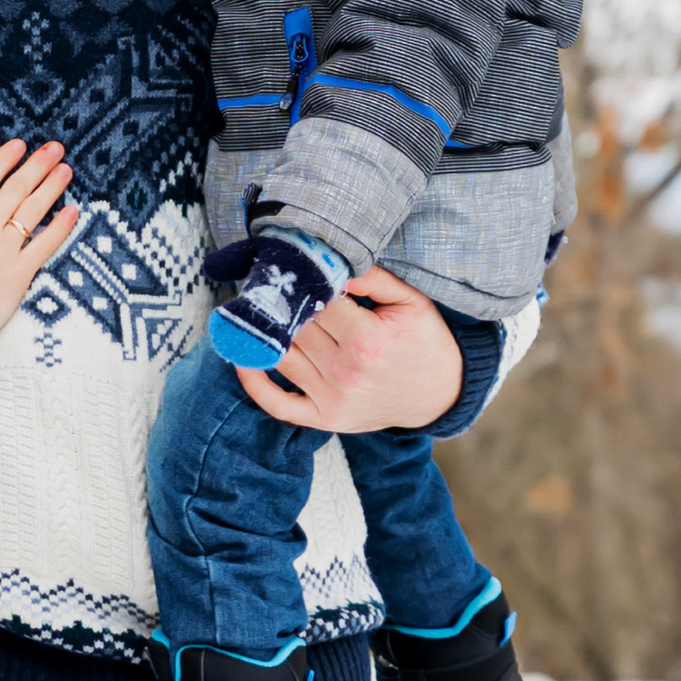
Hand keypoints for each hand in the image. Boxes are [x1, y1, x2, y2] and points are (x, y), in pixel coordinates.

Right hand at [0, 138, 76, 342]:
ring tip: (66, 170)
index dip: (5, 159)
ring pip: (33, 212)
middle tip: (55, 148)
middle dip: (37, 165)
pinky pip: (44, 246)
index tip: (20, 144)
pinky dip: (60, 228)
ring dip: (52, 188)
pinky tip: (72, 211)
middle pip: (16, 190)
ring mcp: (5, 251)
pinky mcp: (20, 275)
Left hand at [230, 267, 465, 434]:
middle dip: (284, 303)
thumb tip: (333, 262)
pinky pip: (278, 404)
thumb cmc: (424, 343)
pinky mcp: (324, 418)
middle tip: (270, 283)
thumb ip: (374, 279)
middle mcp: (346, 372)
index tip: (296, 268)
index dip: (306, 283)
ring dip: (264, 332)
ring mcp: (332, 399)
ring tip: (256, 308)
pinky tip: (241, 358)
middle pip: (296, 327)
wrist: (439, 394)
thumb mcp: (411, 302)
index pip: (318, 302)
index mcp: (368, 340)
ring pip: (281, 356)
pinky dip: (254, 383)